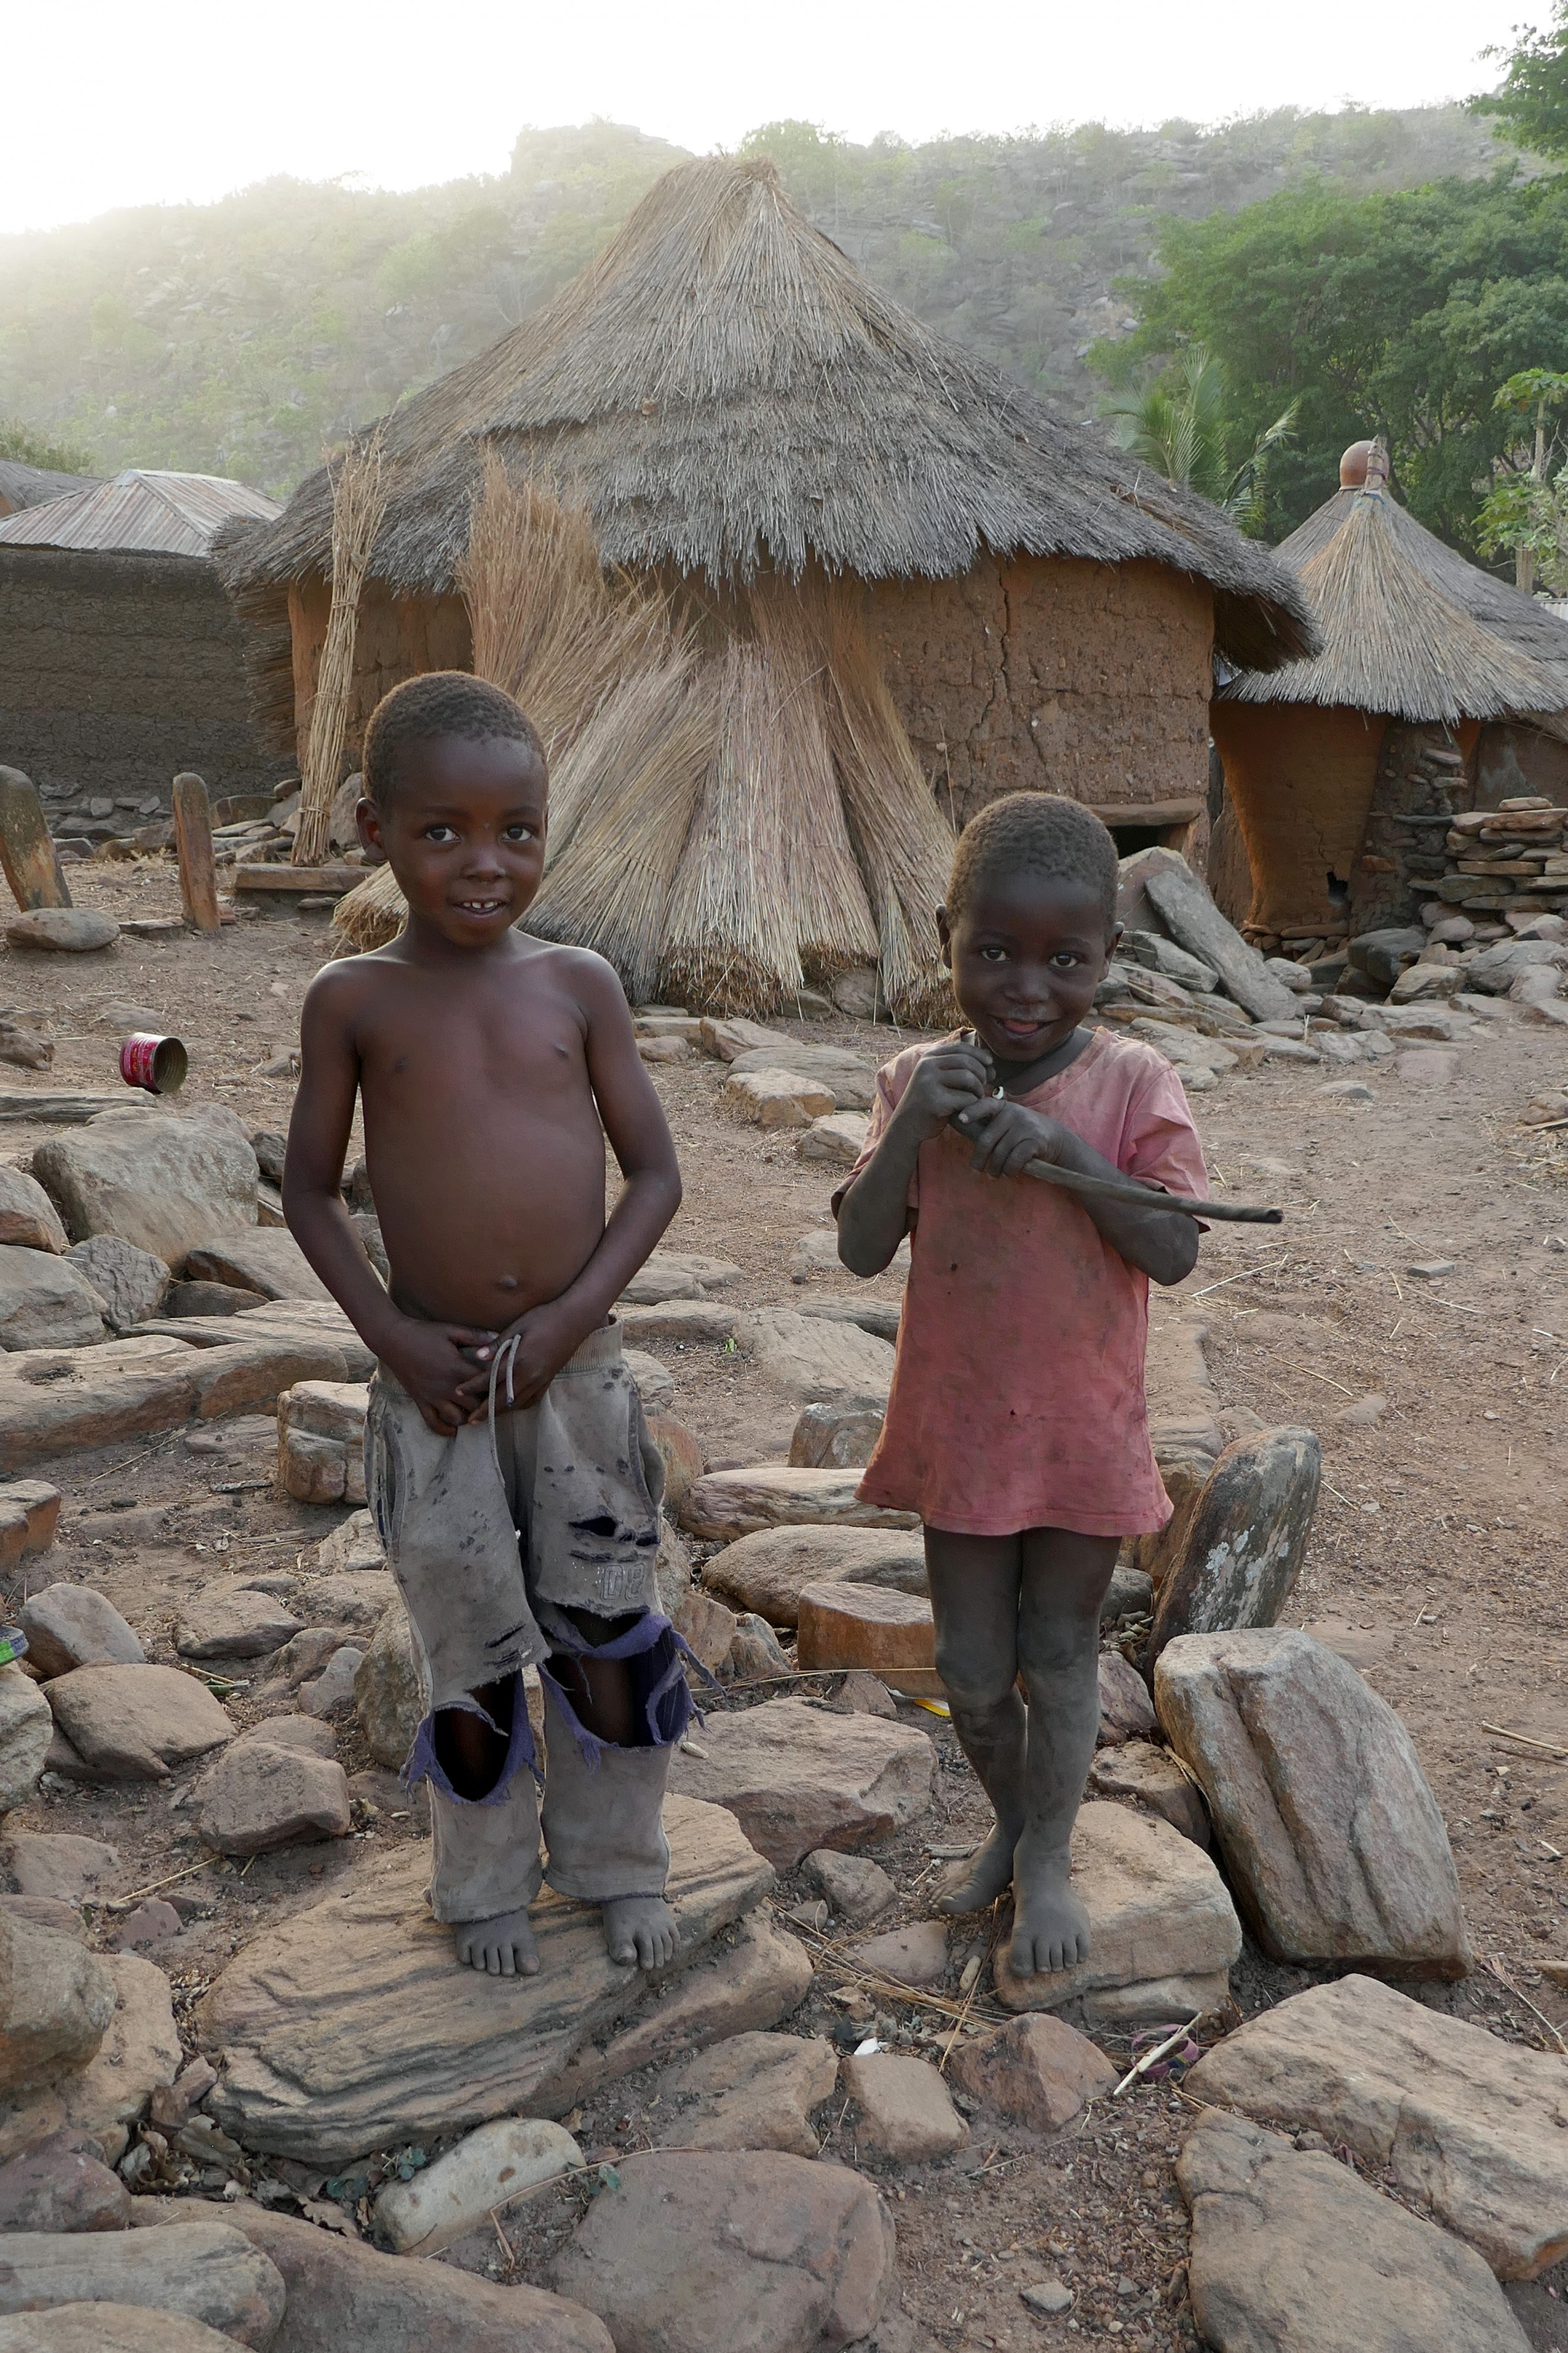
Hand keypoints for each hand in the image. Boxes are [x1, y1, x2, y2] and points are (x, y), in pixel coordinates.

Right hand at [379, 1314, 501, 1434]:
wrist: (393, 1339)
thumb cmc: (424, 1333)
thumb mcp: (451, 1330)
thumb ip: (476, 1335)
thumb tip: (498, 1338)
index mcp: (457, 1368)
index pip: (485, 1384)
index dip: (496, 1386)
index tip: (502, 1385)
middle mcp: (446, 1386)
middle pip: (475, 1406)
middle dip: (485, 1405)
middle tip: (491, 1401)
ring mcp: (432, 1397)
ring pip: (457, 1418)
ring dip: (468, 1418)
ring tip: (474, 1412)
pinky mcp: (420, 1401)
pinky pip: (432, 1423)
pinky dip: (444, 1429)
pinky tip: (453, 1429)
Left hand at [453, 1297, 585, 1419]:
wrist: (575, 1319)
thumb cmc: (544, 1317)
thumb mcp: (518, 1326)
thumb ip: (498, 1344)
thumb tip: (478, 1357)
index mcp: (519, 1360)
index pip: (490, 1379)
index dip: (473, 1387)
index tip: (458, 1392)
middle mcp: (530, 1375)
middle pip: (503, 1400)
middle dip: (485, 1411)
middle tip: (471, 1420)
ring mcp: (541, 1379)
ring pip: (518, 1403)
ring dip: (501, 1412)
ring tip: (488, 1417)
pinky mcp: (549, 1379)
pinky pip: (532, 1399)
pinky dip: (519, 1406)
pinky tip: (512, 1406)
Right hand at [893, 1041, 991, 1141]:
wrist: (907, 1125)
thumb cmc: (930, 1101)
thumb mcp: (939, 1078)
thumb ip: (958, 1066)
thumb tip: (988, 1058)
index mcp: (928, 1058)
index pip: (960, 1047)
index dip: (978, 1054)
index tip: (989, 1063)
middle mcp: (927, 1066)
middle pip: (966, 1061)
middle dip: (981, 1073)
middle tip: (984, 1085)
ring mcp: (929, 1083)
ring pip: (968, 1078)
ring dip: (979, 1089)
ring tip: (977, 1097)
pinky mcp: (935, 1101)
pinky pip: (966, 1098)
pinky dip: (973, 1103)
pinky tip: (970, 1108)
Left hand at [952, 1097, 1073, 1180]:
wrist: (1056, 1138)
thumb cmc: (1024, 1133)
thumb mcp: (1008, 1123)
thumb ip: (991, 1126)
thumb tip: (963, 1131)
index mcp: (1003, 1108)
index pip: (985, 1105)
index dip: (971, 1112)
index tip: (961, 1120)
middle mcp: (1013, 1114)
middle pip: (987, 1140)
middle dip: (979, 1159)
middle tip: (977, 1171)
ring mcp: (1025, 1126)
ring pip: (1000, 1153)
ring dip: (995, 1169)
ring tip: (994, 1174)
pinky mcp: (1035, 1140)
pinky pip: (1014, 1160)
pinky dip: (1009, 1170)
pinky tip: (1009, 1173)